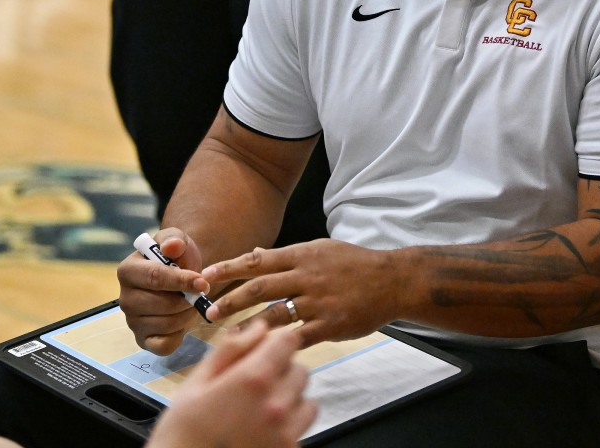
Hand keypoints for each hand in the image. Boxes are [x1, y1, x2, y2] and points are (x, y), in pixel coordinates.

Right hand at [117, 229, 211, 354]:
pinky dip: (180, 335)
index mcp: (128, 271)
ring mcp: (132, 322)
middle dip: (188, 300)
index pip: (155, 277)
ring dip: (187, 315)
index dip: (181, 281)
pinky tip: (183, 319)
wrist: (183, 277)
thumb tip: (172, 247)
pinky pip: (164, 346)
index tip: (203, 282)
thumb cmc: (178, 258)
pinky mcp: (143, 340)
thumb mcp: (178, 240)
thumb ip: (174, 239)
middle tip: (200, 293)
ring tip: (192, 303)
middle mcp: (124, 299)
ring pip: (167, 325)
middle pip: (162, 304)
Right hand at [145, 320, 317, 447]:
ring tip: (259, 408)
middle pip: (298, 368)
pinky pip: (304, 421)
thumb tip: (257, 327)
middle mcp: (277, 403)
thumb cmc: (181, 432)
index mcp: (253, 379)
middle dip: (280, 370)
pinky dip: (292, 419)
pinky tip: (266, 426)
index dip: (275, 340)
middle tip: (252, 385)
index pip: (288, 339)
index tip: (262, 350)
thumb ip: (230, 350)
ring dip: (288, 395)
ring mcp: (286, 430)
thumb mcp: (195, 385)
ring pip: (304, 395)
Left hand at [202, 239, 400, 344]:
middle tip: (209, 311)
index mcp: (303, 255)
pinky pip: (298, 337)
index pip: (258, 260)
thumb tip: (255, 254)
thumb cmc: (356, 264)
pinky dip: (279, 345)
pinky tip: (263, 351)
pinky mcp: (330, 325)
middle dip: (231, 299)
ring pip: (275, 315)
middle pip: (260, 287)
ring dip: (248, 326)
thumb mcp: (322, 249)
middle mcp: (307, 276)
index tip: (206, 276)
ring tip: (229, 337)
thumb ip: (288, 255)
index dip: (229, 268)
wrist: (393, 280)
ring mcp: (318, 302)